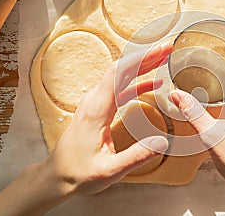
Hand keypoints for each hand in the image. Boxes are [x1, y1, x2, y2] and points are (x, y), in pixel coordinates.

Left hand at [42, 42, 171, 196]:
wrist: (57, 175)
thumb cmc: (79, 173)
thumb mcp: (109, 170)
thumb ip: (136, 156)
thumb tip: (162, 142)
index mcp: (96, 110)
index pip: (118, 73)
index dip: (139, 58)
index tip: (158, 50)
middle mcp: (94, 100)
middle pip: (121, 69)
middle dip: (145, 56)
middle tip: (167, 48)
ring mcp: (95, 102)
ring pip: (120, 76)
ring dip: (142, 65)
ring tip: (163, 58)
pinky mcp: (98, 108)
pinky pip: (119, 88)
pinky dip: (137, 82)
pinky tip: (152, 83)